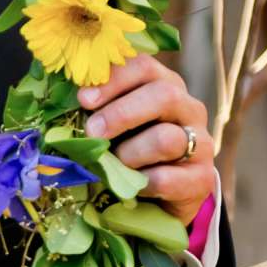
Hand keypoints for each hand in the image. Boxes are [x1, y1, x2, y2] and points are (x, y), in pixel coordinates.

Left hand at [78, 55, 213, 224]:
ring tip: (115, 165)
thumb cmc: (130, 153)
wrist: (161, 200)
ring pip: (166, 139)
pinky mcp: (200, 178)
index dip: (114, 79)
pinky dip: (141, 184)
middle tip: (92, 131)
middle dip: (121, 113)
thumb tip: (66, 101)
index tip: (84, 98)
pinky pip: (166, 178)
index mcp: (165, 86)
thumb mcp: (114, 127)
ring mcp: (199, 143)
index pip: (145, 66)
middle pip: (164, 94)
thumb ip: (97, 111)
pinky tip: (132, 187)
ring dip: (130, 153)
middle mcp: (188, 109)